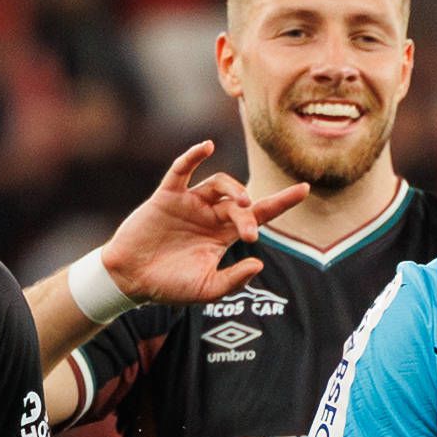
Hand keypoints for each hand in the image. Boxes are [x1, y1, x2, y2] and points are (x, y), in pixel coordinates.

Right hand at [94, 142, 312, 308]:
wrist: (132, 280)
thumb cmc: (170, 286)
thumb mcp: (207, 289)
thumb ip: (234, 280)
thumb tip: (258, 263)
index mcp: (223, 236)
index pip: (259, 214)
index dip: (282, 201)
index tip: (305, 188)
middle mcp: (210, 214)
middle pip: (240, 203)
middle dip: (250, 215)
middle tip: (249, 236)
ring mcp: (190, 203)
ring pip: (219, 184)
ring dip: (233, 189)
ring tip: (241, 203)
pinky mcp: (167, 196)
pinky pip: (182, 171)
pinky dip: (193, 156)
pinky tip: (207, 147)